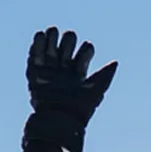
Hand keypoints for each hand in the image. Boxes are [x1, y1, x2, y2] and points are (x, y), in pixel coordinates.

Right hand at [26, 27, 116, 151]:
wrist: (58, 120)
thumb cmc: (80, 108)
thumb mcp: (95, 90)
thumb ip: (105, 76)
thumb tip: (115, 62)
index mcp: (79, 73)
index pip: (84, 54)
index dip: (86, 50)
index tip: (87, 52)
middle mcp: (64, 70)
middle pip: (67, 47)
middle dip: (68, 40)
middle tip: (70, 39)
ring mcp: (49, 70)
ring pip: (50, 48)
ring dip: (52, 37)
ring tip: (53, 31)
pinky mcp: (35, 73)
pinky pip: (34, 55)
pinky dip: (37, 44)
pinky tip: (41, 35)